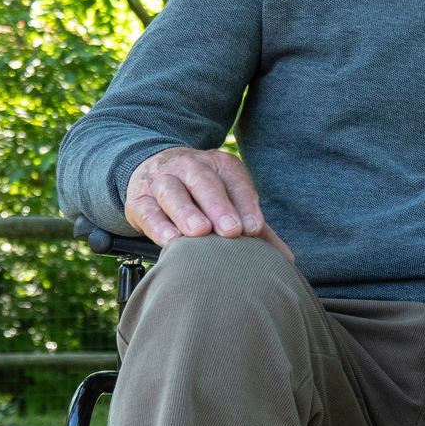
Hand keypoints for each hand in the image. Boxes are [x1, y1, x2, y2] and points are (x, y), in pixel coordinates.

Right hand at [124, 146, 294, 261]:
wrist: (154, 171)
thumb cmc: (202, 195)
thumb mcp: (229, 201)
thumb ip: (254, 228)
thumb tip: (286, 260)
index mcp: (220, 165)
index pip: (236, 181)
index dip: (245, 203)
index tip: (254, 229)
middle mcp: (190, 166)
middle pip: (204, 182)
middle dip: (219, 206)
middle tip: (231, 231)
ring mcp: (161, 180)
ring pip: (173, 192)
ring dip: (186, 212)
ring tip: (199, 232)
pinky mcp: (138, 199)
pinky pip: (147, 210)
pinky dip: (158, 225)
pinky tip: (170, 241)